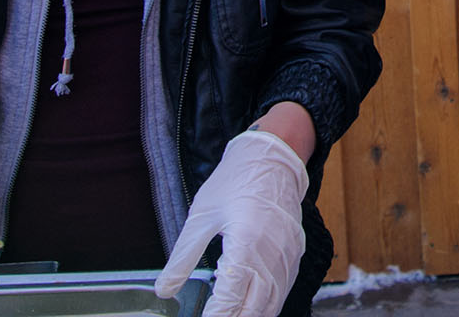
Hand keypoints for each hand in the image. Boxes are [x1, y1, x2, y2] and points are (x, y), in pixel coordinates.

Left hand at [155, 129, 309, 316]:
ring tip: (228, 313)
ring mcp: (287, 256)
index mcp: (246, 244)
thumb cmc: (236, 181)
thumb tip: (164, 289)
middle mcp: (272, 254)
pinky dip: (265, 303)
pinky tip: (248, 304)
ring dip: (249, 315)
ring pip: (271, 304)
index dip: (215, 316)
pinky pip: (282, 289)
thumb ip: (182, 258)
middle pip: (253, 309)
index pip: (230, 298)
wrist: (273, 157)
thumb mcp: (201, 217)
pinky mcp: (294, 253)